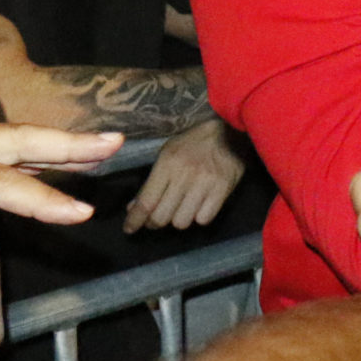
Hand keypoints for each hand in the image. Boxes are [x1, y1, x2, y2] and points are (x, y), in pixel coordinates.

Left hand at [124, 118, 243, 233]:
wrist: (231, 131)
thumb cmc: (194, 142)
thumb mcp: (168, 153)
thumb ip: (152, 181)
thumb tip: (134, 207)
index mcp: (168, 163)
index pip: (146, 202)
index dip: (135, 220)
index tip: (129, 228)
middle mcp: (185, 175)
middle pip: (161, 217)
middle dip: (155, 222)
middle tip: (155, 218)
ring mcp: (205, 184)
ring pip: (181, 222)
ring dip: (178, 219)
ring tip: (180, 208)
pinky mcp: (223, 190)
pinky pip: (203, 219)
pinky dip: (198, 216)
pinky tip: (198, 206)